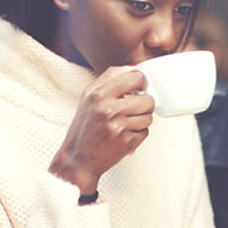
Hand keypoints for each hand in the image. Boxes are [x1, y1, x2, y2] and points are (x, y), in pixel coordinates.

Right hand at [49, 66, 153, 194]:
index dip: (142, 81)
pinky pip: (145, 132)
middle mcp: (108, 109)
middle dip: (144, 104)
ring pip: (149, 117)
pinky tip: (124, 135)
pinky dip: (138, 134)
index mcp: (98, 94)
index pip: (135, 77)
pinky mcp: (126, 142)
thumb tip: (133, 68)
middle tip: (134, 108)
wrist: (78, 159)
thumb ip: (110, 78)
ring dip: (141, 120)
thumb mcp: (88, 97)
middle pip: (147, 99)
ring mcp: (118, 126)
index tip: (140, 86)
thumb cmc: (84, 128)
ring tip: (126, 123)